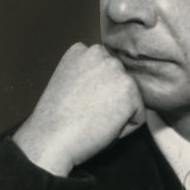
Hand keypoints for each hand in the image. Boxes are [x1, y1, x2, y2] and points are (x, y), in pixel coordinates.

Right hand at [14, 43, 145, 176]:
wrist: (51, 138)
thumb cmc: (55, 120)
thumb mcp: (68, 82)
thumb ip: (89, 75)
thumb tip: (108, 84)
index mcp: (81, 50)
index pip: (106, 73)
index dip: (96, 93)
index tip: (81, 102)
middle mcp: (100, 53)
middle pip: (120, 83)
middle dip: (110, 100)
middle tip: (86, 112)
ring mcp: (117, 70)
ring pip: (130, 99)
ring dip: (118, 113)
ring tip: (93, 118)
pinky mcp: (130, 90)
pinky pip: (138, 117)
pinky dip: (125, 128)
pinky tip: (102, 126)